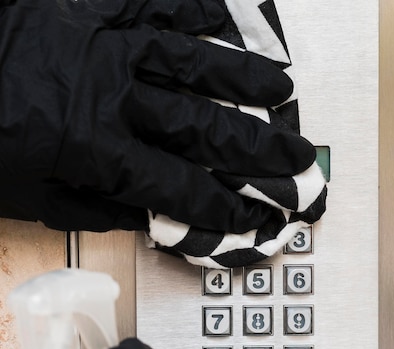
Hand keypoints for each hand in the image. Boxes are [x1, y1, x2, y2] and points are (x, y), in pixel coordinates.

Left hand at [0, 0, 314, 233]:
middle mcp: (113, 95)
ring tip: (283, 89)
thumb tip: (148, 216)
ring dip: (243, 78)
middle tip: (298, 158)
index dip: (223, 207)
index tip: (253, 217)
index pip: (180, 188)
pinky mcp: (93, 6)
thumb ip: (95, 207)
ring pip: (192, 60)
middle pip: (203, 127)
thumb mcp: (29, 195)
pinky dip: (195, 7)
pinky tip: (227, 14)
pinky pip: (154, 1)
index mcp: (96, 151)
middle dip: (258, 148)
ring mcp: (106, 43)